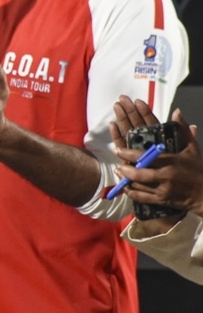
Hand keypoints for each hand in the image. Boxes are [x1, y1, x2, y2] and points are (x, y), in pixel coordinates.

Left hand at [108, 98, 202, 215]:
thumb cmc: (198, 169)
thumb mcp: (192, 148)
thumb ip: (182, 130)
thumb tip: (176, 112)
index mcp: (170, 162)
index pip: (145, 157)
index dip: (128, 153)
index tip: (117, 149)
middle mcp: (164, 176)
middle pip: (138, 174)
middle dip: (125, 169)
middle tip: (118, 164)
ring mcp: (162, 190)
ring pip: (138, 186)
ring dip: (126, 180)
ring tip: (119, 172)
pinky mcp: (160, 200)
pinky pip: (141, 198)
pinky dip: (131, 193)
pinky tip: (126, 187)